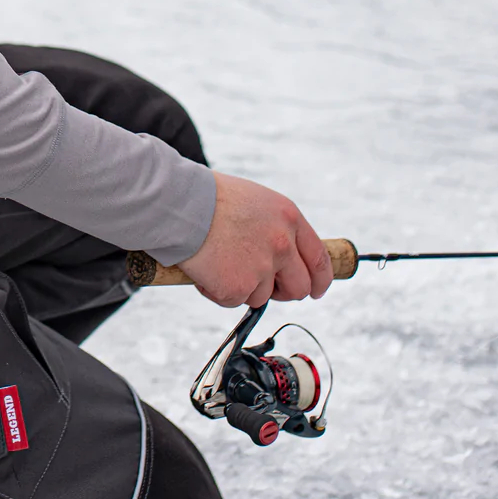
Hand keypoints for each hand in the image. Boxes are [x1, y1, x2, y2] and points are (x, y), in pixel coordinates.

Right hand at [177, 172, 332, 307]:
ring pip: (262, 296)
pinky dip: (217, 291)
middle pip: (299, 287)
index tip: (315, 290)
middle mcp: (282, 245)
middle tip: (264, 288)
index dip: (320, 280)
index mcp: (289, 219)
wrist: (178, 205)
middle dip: (284, 292)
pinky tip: (204, 268)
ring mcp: (261, 268)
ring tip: (218, 263)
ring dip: (242, 287)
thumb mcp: (256, 202)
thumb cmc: (207, 198)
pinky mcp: (237, 287)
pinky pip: (233, 301)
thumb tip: (279, 256)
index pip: (319, 258)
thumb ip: (275, 228)